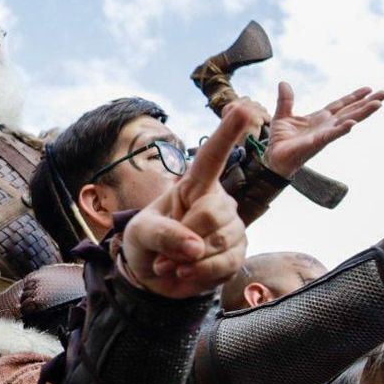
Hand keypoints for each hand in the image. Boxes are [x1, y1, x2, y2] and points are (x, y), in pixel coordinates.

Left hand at [122, 104, 252, 297]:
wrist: (153, 277)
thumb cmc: (146, 242)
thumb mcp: (140, 234)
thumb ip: (163, 235)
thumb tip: (195, 246)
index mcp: (193, 186)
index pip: (212, 157)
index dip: (227, 132)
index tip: (243, 107)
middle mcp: (218, 201)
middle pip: (212, 213)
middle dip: (184, 237)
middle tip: (163, 253)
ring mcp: (231, 227)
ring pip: (220, 242)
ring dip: (188, 261)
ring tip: (170, 264)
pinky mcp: (238, 252)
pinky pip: (226, 264)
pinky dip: (200, 275)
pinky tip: (185, 274)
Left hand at [262, 82, 383, 177]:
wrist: (274, 159)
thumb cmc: (280, 141)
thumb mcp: (282, 115)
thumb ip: (286, 100)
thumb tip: (283, 83)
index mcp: (320, 118)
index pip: (340, 105)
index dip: (354, 97)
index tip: (369, 89)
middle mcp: (326, 125)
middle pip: (351, 111)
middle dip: (368, 103)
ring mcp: (324, 134)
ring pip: (347, 121)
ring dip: (363, 113)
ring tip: (378, 104)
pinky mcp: (317, 143)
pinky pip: (331, 135)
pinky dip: (341, 129)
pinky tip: (352, 123)